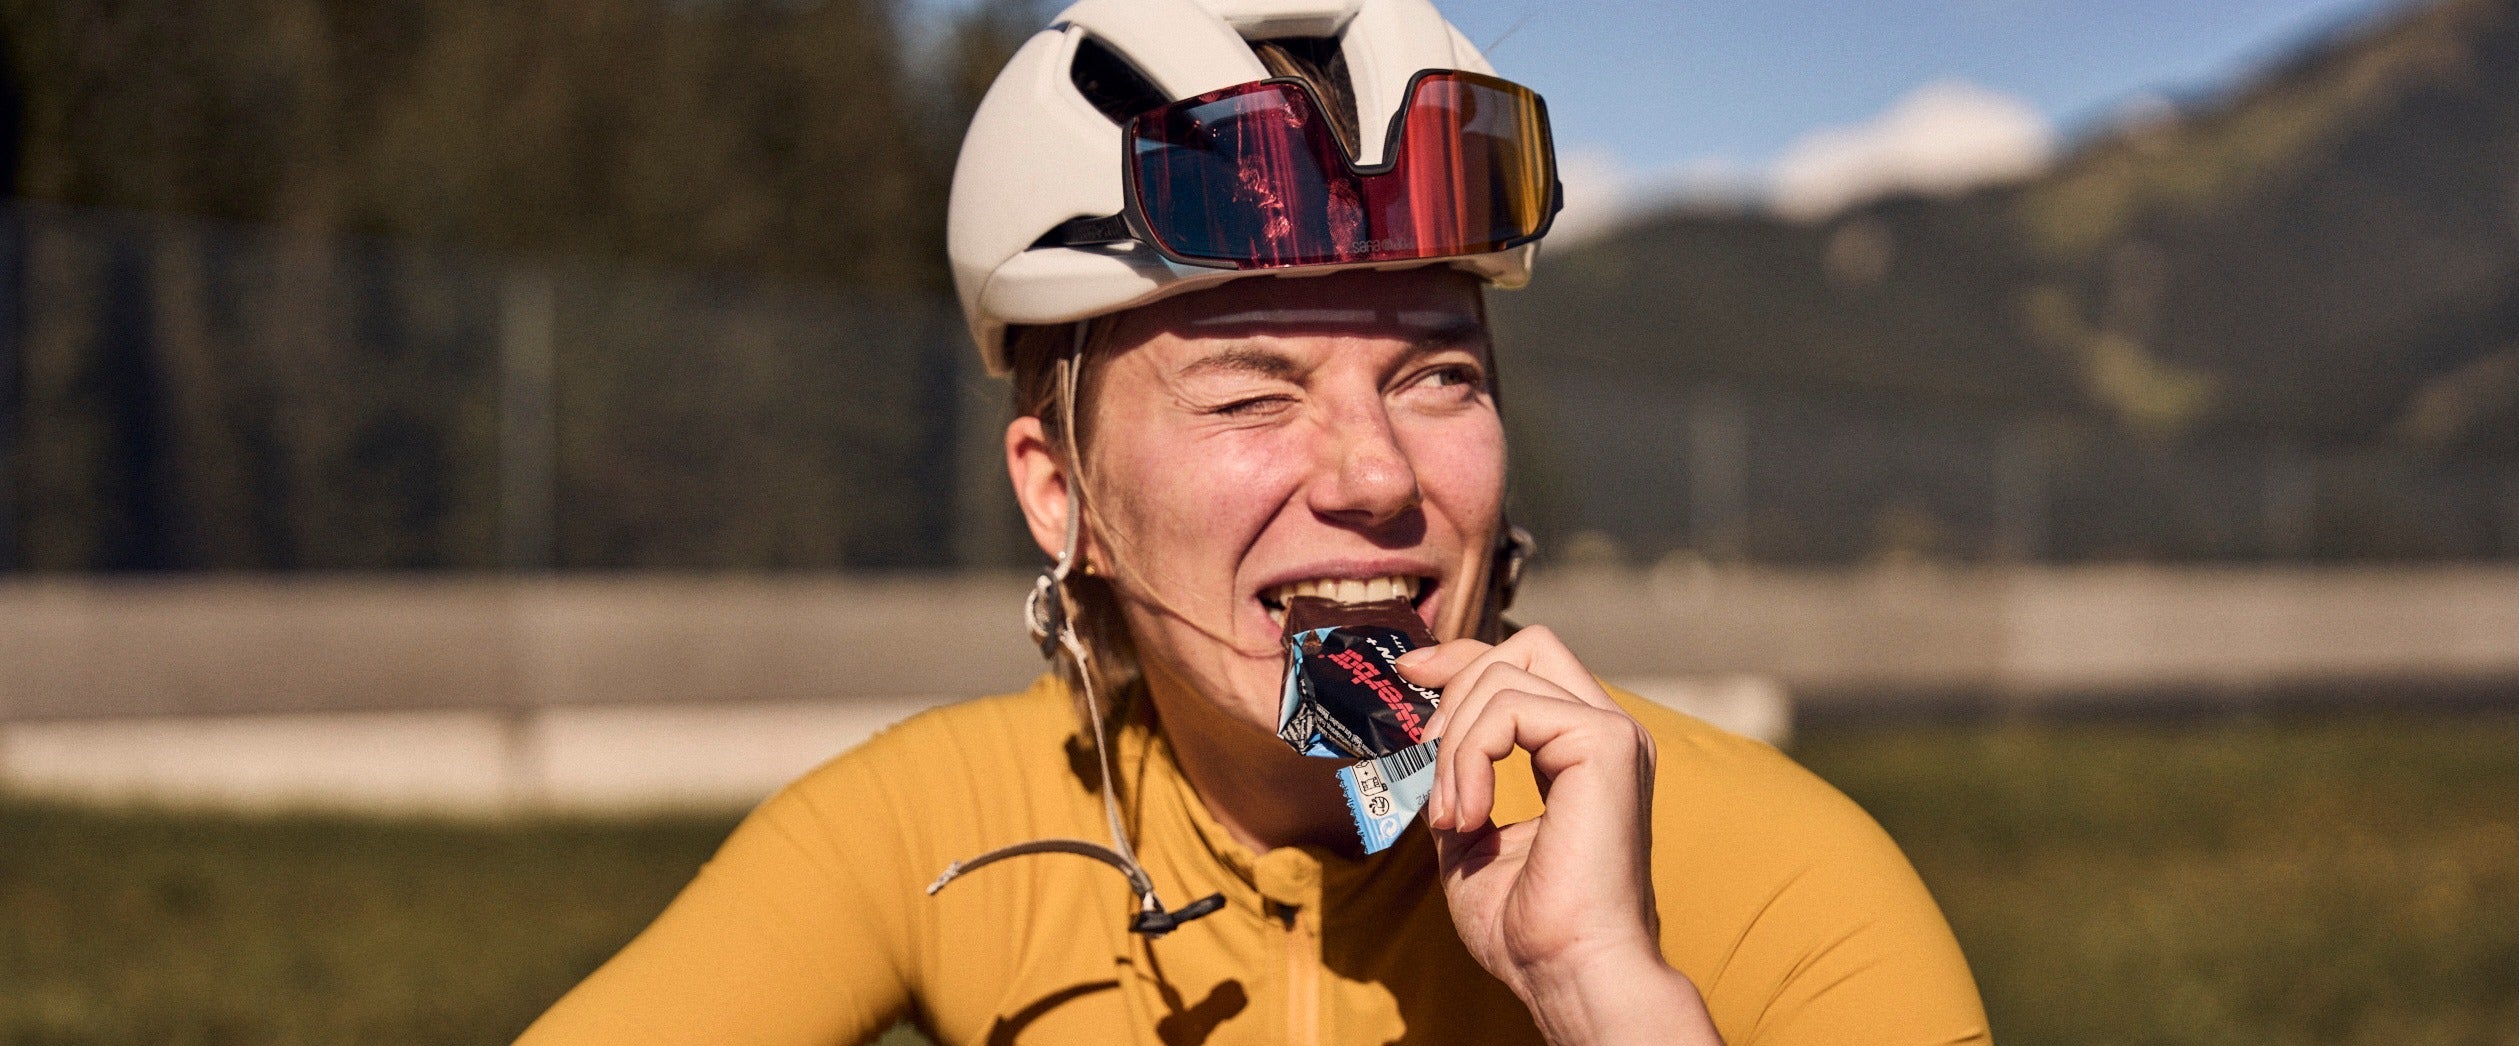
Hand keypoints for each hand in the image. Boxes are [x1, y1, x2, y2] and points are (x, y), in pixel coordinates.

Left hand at [1397, 627, 1722, 1045]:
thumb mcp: (1471, 842)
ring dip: (1454, 744)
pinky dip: (1468, 758)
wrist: (1568, 971)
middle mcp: (1607, 734)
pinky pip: (1509, 709)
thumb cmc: (1528, 929)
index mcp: (1585, 752)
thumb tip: (1423, 747)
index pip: (1527, 665)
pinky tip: (1467, 816)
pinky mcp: (1605, 744)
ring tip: (1451, 816)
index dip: (1463, 658)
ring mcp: (1612, 734)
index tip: (1409, 674)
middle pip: (1527, 645)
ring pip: (1505, 675)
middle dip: (1456, 682)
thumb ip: (1456, 785)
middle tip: (1426, 758)